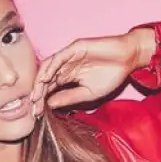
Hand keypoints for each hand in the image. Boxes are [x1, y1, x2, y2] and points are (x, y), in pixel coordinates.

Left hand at [31, 28, 155, 114]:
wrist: (128, 59)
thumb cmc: (111, 75)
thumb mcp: (88, 93)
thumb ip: (69, 97)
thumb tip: (49, 105)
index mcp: (67, 77)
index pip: (49, 88)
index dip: (42, 100)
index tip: (36, 113)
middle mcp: (64, 66)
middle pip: (45, 79)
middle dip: (38, 93)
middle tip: (32, 106)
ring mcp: (68, 56)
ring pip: (48, 67)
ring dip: (40, 81)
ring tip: (35, 94)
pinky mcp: (74, 48)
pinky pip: (59, 57)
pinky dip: (51, 67)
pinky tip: (46, 79)